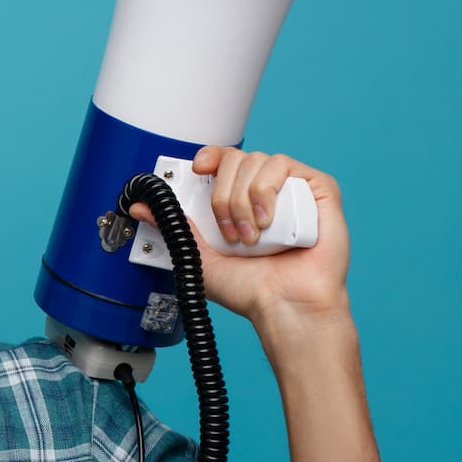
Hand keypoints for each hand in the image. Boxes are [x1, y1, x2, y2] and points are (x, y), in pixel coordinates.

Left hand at [128, 144, 351, 330]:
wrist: (285, 305)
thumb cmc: (252, 289)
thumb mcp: (201, 257)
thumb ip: (175, 228)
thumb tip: (143, 206)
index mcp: (241, 201)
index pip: (224, 160)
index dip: (210, 156)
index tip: (197, 169)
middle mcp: (266, 192)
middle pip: (237, 159)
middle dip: (223, 196)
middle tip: (229, 232)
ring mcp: (293, 189)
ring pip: (258, 161)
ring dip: (244, 200)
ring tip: (251, 236)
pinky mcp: (318, 189)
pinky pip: (287, 166)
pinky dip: (267, 191)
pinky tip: (268, 220)